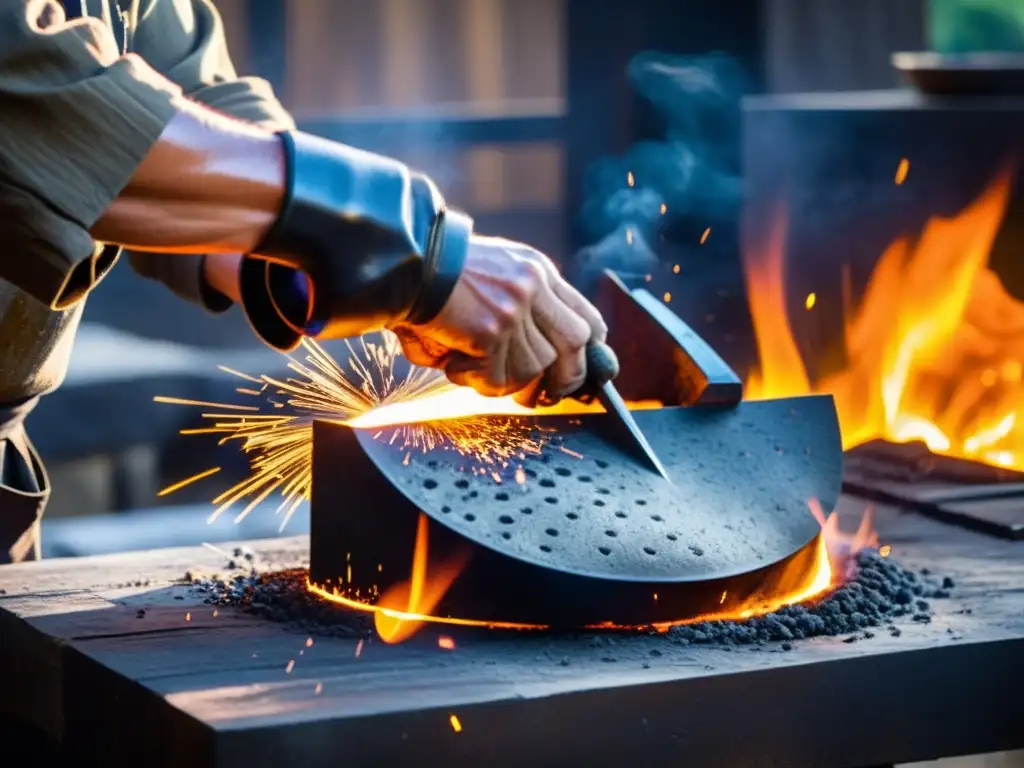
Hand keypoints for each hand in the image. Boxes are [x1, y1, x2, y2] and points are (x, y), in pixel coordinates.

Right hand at [390, 236, 607, 400]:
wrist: (404, 263)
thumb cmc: (437, 274)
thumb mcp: (491, 274)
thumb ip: (521, 304)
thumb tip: (543, 365)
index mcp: (537, 271)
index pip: (585, 316)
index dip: (589, 352)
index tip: (578, 372)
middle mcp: (532, 286)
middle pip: (576, 344)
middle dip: (566, 378)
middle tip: (544, 396)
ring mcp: (514, 309)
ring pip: (533, 368)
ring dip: (502, 380)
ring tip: (468, 365)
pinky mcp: (491, 331)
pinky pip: (498, 378)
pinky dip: (474, 381)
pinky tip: (452, 363)